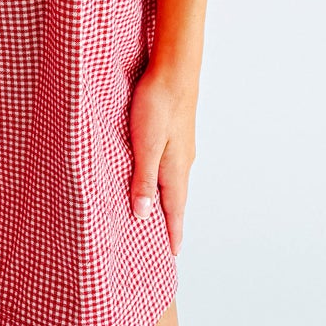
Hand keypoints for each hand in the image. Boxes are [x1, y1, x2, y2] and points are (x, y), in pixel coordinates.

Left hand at [127, 60, 198, 255]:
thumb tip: (142, 215)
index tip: (174, 254)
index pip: (175, 210)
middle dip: (172, 222)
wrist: (174, 70)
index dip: (173, 233)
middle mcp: (182, 162)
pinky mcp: (176, 135)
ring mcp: (182, 148)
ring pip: (174, 183)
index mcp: (175, 169)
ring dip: (170, 202)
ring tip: (162, 217)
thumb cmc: (157, 105)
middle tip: (169, 243)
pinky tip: (158, 179)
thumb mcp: (145, 146)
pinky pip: (171, 168)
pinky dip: (165, 182)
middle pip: (177, 199)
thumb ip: (143, 180)